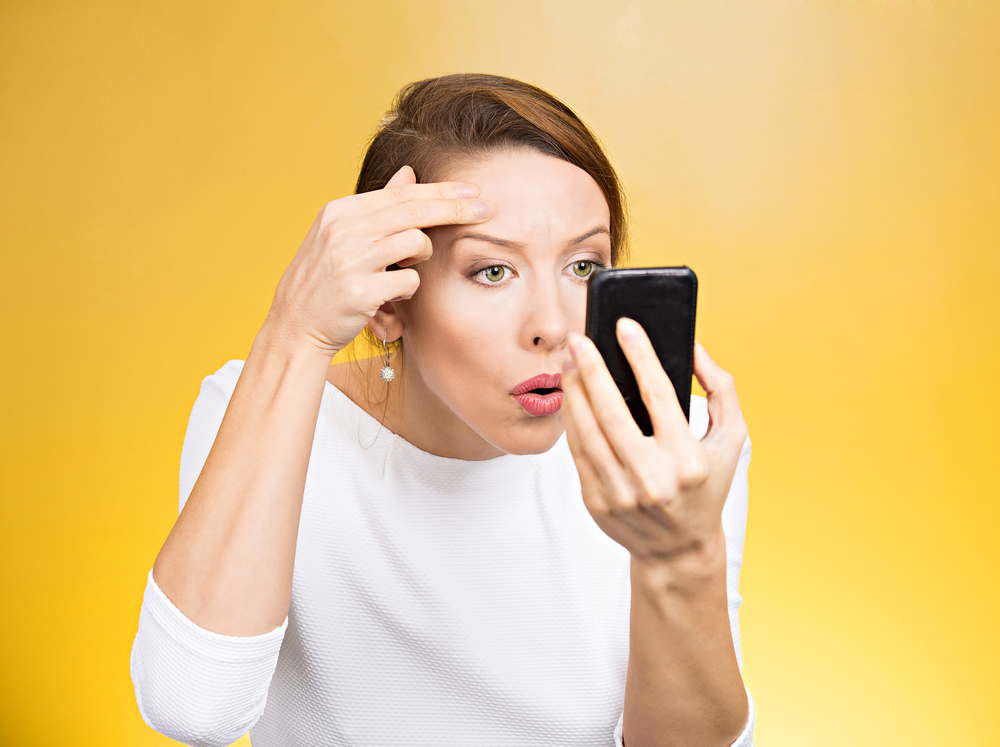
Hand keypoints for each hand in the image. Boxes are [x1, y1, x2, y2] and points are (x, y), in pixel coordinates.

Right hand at [265, 165, 496, 357]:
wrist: (294, 326)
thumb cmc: (324, 281)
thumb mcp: (343, 236)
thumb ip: (379, 206)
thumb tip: (409, 173)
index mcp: (340, 211)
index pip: (402, 193)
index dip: (442, 191)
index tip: (473, 190)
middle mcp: (344, 230)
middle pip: (415, 211)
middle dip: (457, 208)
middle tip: (488, 208)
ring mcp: (351, 260)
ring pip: (416, 244)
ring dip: (419, 260)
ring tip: (399, 272)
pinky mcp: (361, 292)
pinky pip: (410, 282)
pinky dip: (407, 290)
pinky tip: (388, 298)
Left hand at [561, 318, 747, 572]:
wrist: (678, 550)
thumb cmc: (705, 487)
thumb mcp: (731, 440)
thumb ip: (722, 389)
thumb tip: (693, 347)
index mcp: (688, 461)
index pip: (658, 396)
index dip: (640, 355)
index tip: (625, 325)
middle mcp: (652, 479)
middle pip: (611, 412)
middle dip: (592, 368)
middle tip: (579, 339)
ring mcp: (620, 493)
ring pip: (586, 430)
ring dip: (574, 390)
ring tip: (570, 362)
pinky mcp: (595, 501)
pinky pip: (577, 451)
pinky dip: (571, 419)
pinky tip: (571, 396)